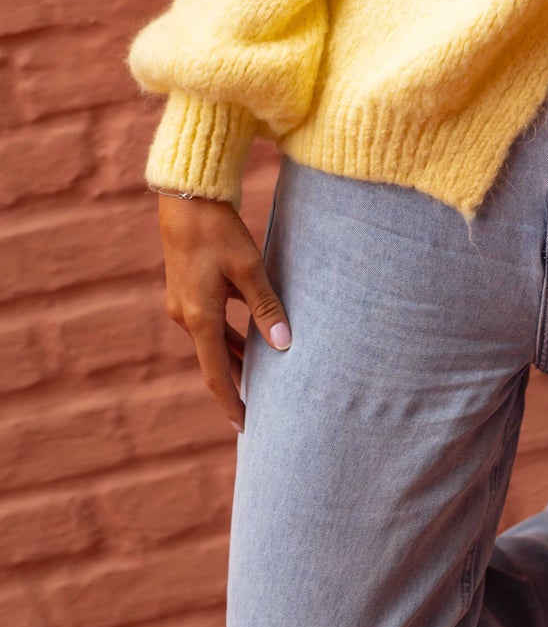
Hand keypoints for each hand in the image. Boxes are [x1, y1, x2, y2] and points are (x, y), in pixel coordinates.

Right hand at [157, 192, 290, 434]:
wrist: (186, 200)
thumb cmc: (218, 231)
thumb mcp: (248, 269)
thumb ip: (266, 307)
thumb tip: (285, 345)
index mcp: (199, 318)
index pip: (216, 373)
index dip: (231, 402)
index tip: (246, 426)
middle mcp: (186, 316)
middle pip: (214, 361)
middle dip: (236, 385)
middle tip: (260, 409)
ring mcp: (183, 304)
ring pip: (213, 341)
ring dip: (235, 359)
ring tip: (260, 378)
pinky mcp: (187, 290)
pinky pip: (210, 324)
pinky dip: (229, 336)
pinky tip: (252, 337)